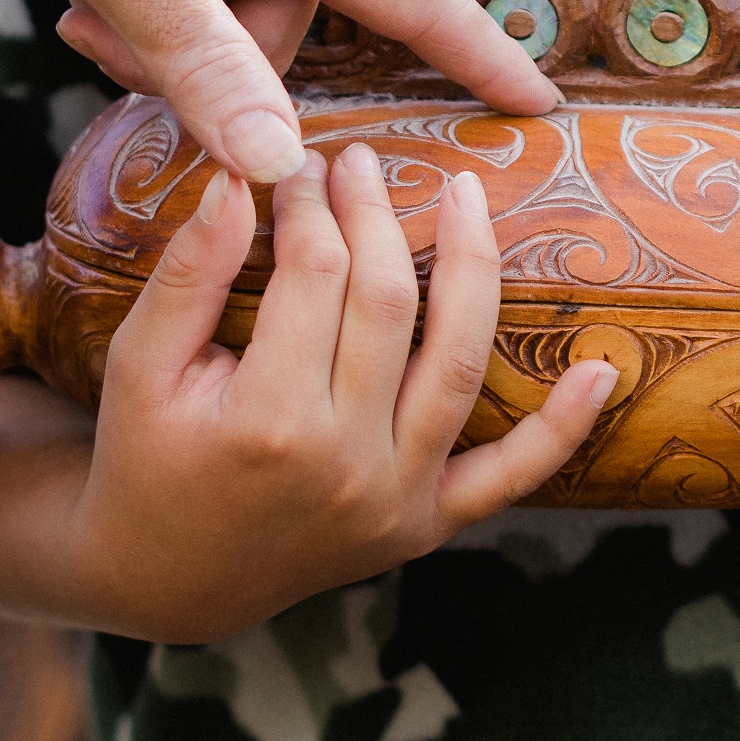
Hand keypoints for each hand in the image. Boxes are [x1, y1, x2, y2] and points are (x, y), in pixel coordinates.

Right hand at [59, 144, 614, 644]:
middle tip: (362, 161)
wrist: (165, 578)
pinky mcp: (424, 526)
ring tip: (469, 195)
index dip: (311, 205)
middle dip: (377, 217)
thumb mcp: (141, 363)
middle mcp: (346, 462)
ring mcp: (395, 500)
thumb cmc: (144, 458)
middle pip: (389, 304)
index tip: (302, 163)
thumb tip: (242, 174)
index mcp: (269, 419)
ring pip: (459, 366)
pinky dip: (561, 430)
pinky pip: (508, 479)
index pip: (312, 274)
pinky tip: (598, 370)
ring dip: (474, 272)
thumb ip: (191, 271)